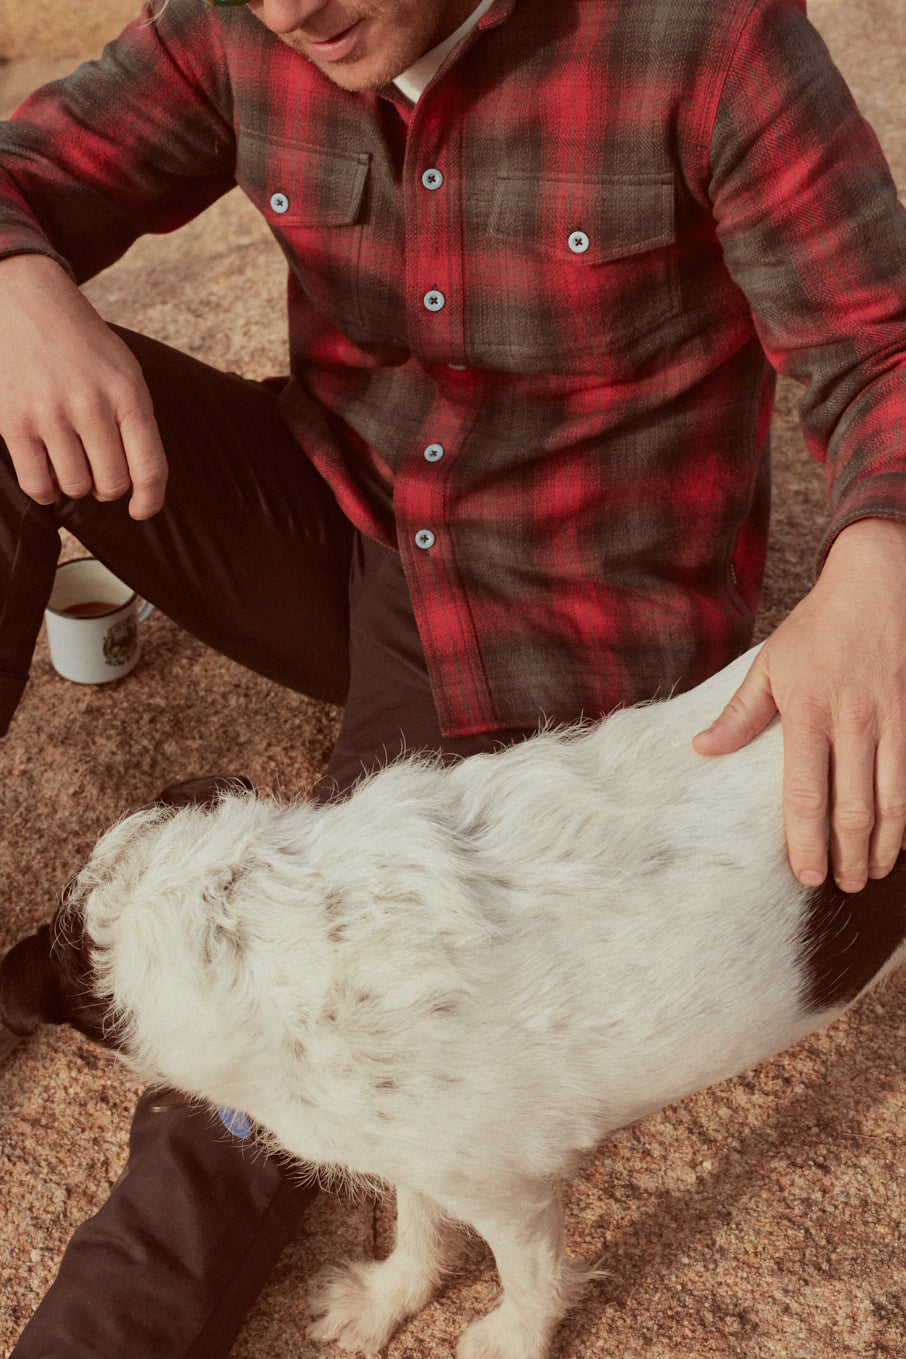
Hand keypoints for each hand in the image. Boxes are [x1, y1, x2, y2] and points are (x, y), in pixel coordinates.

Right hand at [0, 254, 166, 518]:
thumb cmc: (82, 344)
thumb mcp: (125, 371)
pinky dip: (46, 490)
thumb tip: (141, 484)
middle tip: (98, 469)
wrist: (26, 300)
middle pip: (112, 484)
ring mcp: (50, 414)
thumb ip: (136, 422)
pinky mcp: (14, 422)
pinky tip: (47, 474)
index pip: (150, 468)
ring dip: (76, 485)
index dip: (150, 500)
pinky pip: (38, 484)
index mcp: (128, 393)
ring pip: (76, 487)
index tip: (141, 510)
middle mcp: (91, 405)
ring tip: (71, 461)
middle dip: (108, 487)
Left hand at [692, 518, 905, 891]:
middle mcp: (853, 722)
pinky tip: (901, 838)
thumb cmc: (818, 627)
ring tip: (872, 872)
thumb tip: (702, 749)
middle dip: (848, 856)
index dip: (805, 842)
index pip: (805, 795)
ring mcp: (892, 720)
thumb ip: (741, 714)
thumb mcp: (770, 664)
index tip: (805, 875)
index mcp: (808, 714)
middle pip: (853, 809)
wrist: (877, 582)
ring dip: (884, 845)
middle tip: (841, 884)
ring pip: (893, 801)